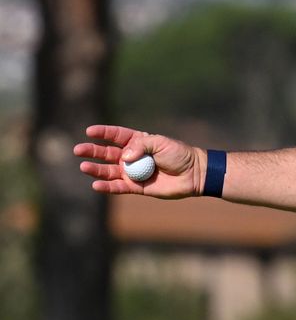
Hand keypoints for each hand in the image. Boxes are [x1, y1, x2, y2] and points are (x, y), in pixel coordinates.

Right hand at [74, 125, 203, 197]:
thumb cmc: (178, 154)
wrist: (193, 173)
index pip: (116, 136)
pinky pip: (118, 187)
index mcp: (138, 141)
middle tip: (78, 150)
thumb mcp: (160, 143)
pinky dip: (107, 187)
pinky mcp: (137, 187)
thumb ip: (140, 146)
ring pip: (109, 171)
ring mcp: (133, 172)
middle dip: (92, 151)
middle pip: (106, 153)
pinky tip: (96, 185)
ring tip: (84, 166)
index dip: (103, 133)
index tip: (90, 131)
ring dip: (96, 170)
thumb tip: (123, 157)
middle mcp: (132, 157)